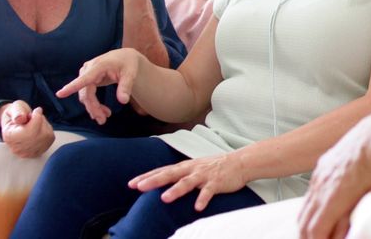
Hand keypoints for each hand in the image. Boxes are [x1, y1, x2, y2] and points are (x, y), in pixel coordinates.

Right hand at [0, 100, 54, 157]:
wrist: (17, 122)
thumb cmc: (17, 113)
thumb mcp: (15, 108)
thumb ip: (17, 112)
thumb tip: (20, 118)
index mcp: (10, 137)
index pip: (30, 130)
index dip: (37, 116)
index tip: (37, 110)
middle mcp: (18, 148)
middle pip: (40, 134)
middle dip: (41, 121)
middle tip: (35, 116)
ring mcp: (27, 153)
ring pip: (47, 136)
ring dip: (45, 125)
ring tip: (36, 122)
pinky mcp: (37, 153)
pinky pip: (50, 138)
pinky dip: (48, 130)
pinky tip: (39, 128)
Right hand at [57, 48, 141, 124]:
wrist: (124, 57)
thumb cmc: (127, 64)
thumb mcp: (130, 74)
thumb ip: (126, 87)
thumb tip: (123, 101)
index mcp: (98, 66)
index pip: (84, 79)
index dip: (72, 87)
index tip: (60, 94)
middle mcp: (88, 69)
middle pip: (85, 92)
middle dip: (93, 107)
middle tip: (102, 120)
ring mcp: (86, 74)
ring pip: (84, 96)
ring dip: (93, 108)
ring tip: (104, 118)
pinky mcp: (87, 79)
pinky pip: (87, 94)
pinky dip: (93, 104)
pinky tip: (101, 112)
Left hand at [129, 152, 248, 210]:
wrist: (239, 162)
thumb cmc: (214, 167)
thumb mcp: (194, 169)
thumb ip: (180, 175)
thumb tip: (162, 183)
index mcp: (185, 167)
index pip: (162, 170)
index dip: (147, 176)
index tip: (131, 184)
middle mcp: (192, 169)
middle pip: (170, 174)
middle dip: (154, 180)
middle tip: (138, 187)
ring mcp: (204, 175)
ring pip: (187, 182)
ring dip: (176, 190)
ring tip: (164, 199)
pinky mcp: (216, 182)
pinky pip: (208, 192)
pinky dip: (203, 199)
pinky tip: (197, 208)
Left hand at [298, 107, 370, 238]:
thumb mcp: (370, 157)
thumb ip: (364, 174)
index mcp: (330, 164)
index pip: (313, 197)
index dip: (316, 216)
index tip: (324, 229)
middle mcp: (321, 177)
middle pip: (305, 213)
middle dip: (309, 232)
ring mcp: (323, 188)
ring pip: (306, 225)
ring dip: (313, 238)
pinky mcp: (330, 201)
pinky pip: (316, 231)